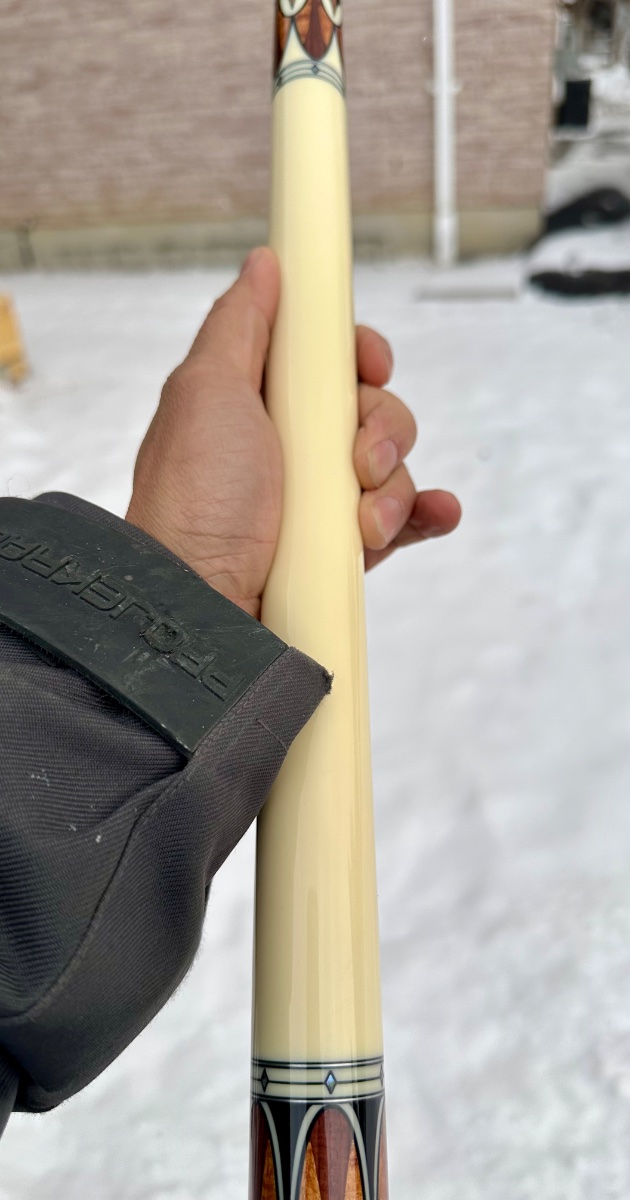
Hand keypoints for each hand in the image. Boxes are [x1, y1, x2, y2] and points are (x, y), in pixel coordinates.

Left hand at [126, 247, 460, 619]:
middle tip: (355, 461)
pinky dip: (427, 512)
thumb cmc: (194, 500)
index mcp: (261, 403)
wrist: (202, 604)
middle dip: (382, 427)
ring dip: (395, 484)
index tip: (365, 365)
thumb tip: (265, 263)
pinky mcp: (345, 551)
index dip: (359, 356)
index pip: (332, 360)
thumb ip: (240, 324)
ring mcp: (321, 503)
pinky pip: (407, 520)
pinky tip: (434, 514)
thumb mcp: (205, 392)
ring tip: (361, 521)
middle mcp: (293, 449)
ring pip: (395, 466)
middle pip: (375, 408)